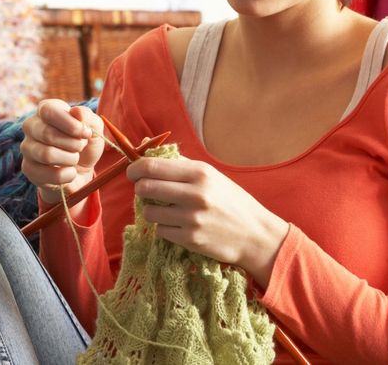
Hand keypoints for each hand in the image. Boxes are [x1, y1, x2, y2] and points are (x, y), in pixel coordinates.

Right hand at [20, 100, 104, 207]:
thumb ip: (88, 116)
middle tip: (81, 147)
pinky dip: (68, 175)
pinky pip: (50, 175)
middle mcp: (31, 126)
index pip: (48, 111)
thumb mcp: (94, 128)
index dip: (70, 124)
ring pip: (47, 154)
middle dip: (73, 144)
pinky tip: (70, 172)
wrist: (82, 170)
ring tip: (74, 159)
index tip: (86, 133)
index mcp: (45, 109)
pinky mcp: (28, 168)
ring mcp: (27, 148)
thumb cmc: (85, 144)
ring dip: (70, 159)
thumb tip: (76, 112)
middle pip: (47, 134)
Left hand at [126, 155, 289, 287]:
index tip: (132, 172)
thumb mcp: (211, 175)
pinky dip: (165, 228)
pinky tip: (179, 225)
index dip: (135, 168)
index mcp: (200, 172)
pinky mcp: (190, 239)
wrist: (255, 235)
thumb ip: (179, 163)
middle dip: (140, 189)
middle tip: (145, 191)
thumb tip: (142, 146)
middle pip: (146, 188)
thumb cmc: (231, 201)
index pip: (152, 166)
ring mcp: (192, 218)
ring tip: (166, 210)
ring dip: (152, 210)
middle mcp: (196, 193)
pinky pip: (160, 231)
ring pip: (149, 212)